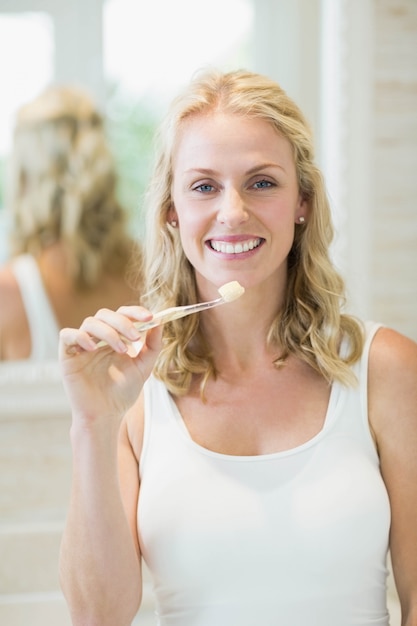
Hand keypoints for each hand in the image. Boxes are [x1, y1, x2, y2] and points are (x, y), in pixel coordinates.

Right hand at [59, 306, 162, 427]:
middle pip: (105, 314)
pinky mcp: (67, 356)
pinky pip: (66, 335)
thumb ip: (153, 346)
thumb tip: (159, 323)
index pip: (121, 314)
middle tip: (136, 337)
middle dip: (123, 322)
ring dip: (108, 332)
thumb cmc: (123, 392)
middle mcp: (97, 338)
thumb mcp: (144, 367)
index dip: (135, 312)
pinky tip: (93, 348)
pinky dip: (80, 336)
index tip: (150, 318)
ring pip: (90, 322)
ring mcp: (81, 346)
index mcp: (114, 337)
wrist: (107, 415)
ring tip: (122, 350)